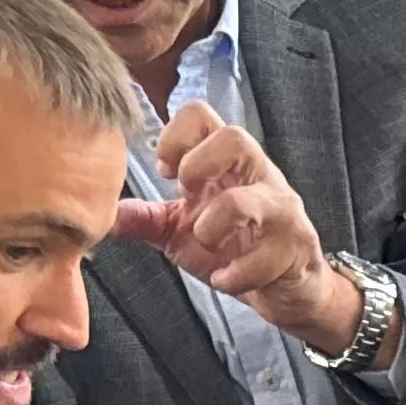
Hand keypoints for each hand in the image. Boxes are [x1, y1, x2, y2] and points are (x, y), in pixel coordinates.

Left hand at [118, 106, 354, 351]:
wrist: (289, 288)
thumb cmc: (238, 249)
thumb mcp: (182, 232)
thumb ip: (148, 219)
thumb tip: (108, 214)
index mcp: (229, 164)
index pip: (203, 116)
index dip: (175, 136)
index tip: (166, 171)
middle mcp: (260, 177)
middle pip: (236, 138)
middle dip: (199, 167)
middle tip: (188, 197)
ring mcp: (282, 212)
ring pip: (248, 202)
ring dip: (213, 229)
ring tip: (208, 245)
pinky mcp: (297, 248)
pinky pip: (264, 258)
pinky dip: (233, 275)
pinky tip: (225, 279)